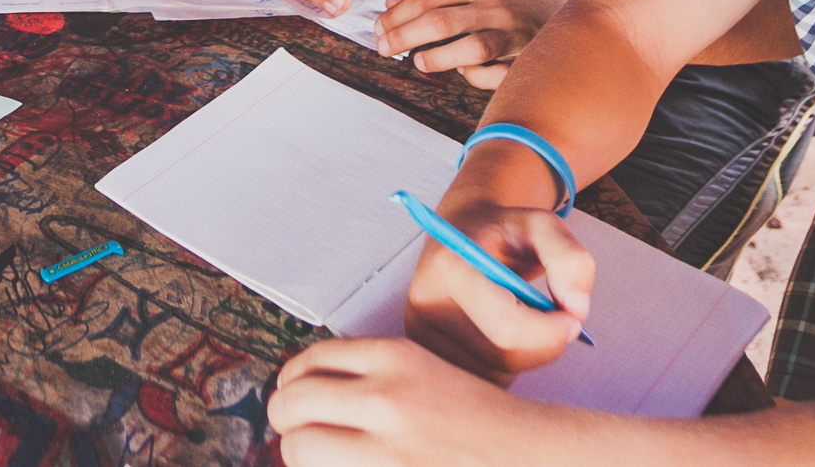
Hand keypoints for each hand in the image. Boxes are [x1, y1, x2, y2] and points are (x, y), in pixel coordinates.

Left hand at [269, 335, 526, 463]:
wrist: (529, 456)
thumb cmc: (475, 423)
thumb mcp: (422, 374)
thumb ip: (365, 377)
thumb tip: (294, 392)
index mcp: (394, 358)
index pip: (307, 362)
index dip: (291, 384)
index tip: (292, 399)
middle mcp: (386, 397)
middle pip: (291, 404)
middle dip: (285, 421)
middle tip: (293, 433)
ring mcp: (388, 448)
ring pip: (299, 447)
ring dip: (299, 455)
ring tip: (315, 459)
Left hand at [373, 0, 585, 87]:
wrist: (579, 4)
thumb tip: (390, 4)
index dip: (395, 16)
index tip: (376, 29)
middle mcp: (494, 6)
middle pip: (438, 23)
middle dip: (402, 37)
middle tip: (383, 49)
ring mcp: (514, 34)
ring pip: (469, 49)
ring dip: (437, 58)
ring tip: (419, 63)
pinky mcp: (529, 60)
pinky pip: (495, 75)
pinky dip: (476, 76)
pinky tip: (464, 73)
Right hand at [404, 195, 593, 380]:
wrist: (463, 236)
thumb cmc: (504, 232)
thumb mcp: (543, 225)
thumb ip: (569, 256)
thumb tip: (576, 308)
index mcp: (449, 266)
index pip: (506, 326)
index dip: (550, 330)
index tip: (573, 319)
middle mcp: (425, 305)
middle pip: (504, 356)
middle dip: (544, 344)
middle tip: (556, 318)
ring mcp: (422, 337)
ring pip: (497, 375)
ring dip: (528, 356)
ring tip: (527, 320)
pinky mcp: (429, 358)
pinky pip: (485, 382)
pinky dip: (510, 366)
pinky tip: (509, 337)